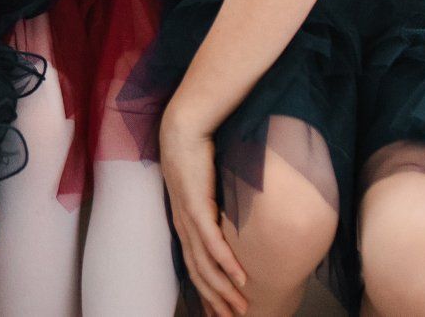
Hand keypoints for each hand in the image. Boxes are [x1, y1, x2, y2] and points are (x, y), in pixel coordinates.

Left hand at [160, 107, 249, 315]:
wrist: (184, 127)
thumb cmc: (197, 152)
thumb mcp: (207, 186)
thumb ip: (216, 206)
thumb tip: (234, 218)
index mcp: (184, 222)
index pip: (195, 266)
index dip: (208, 290)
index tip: (221, 309)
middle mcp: (183, 225)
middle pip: (199, 273)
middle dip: (217, 299)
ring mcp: (188, 217)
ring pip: (206, 264)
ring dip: (225, 289)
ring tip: (241, 307)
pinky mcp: (196, 206)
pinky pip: (213, 243)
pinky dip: (227, 264)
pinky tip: (239, 280)